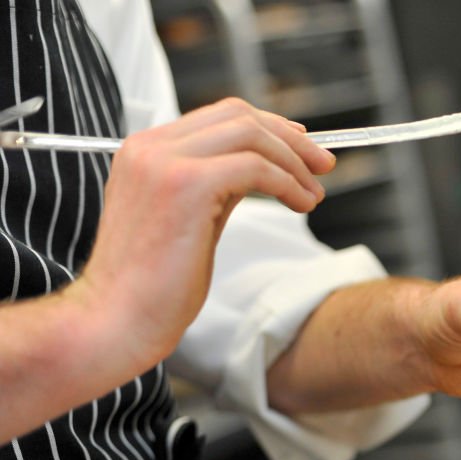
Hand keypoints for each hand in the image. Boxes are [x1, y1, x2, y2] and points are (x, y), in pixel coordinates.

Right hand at [72, 97, 335, 369]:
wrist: (116, 321)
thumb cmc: (151, 286)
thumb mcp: (186, 221)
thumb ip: (215, 188)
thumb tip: (261, 170)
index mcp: (145, 152)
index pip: (219, 117)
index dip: (268, 128)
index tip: (300, 148)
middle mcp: (151, 148)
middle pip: (239, 116)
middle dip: (290, 138)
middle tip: (323, 165)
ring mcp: (165, 162)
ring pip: (250, 135)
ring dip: (294, 162)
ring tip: (314, 194)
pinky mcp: (186, 185)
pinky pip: (255, 166)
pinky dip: (287, 182)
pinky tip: (300, 204)